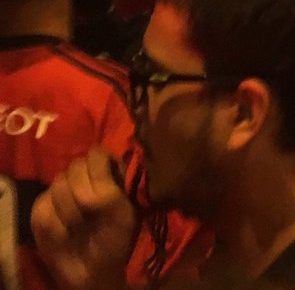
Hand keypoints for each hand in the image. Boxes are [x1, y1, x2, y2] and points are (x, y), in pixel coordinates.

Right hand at [32, 150, 135, 289]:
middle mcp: (82, 177)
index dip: (98, 169)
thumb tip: (86, 195)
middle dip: (83, 191)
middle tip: (90, 212)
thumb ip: (109, 195)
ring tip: (79, 227)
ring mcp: (60, 191)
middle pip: (76, 165)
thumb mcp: (123, 216)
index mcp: (107, 172)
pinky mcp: (42, 209)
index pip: (97, 153)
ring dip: (71, 211)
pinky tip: (65, 236)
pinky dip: (56, 226)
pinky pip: (44, 207)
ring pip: (58, 184)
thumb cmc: (114, 240)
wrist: (92, 271)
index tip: (105, 191)